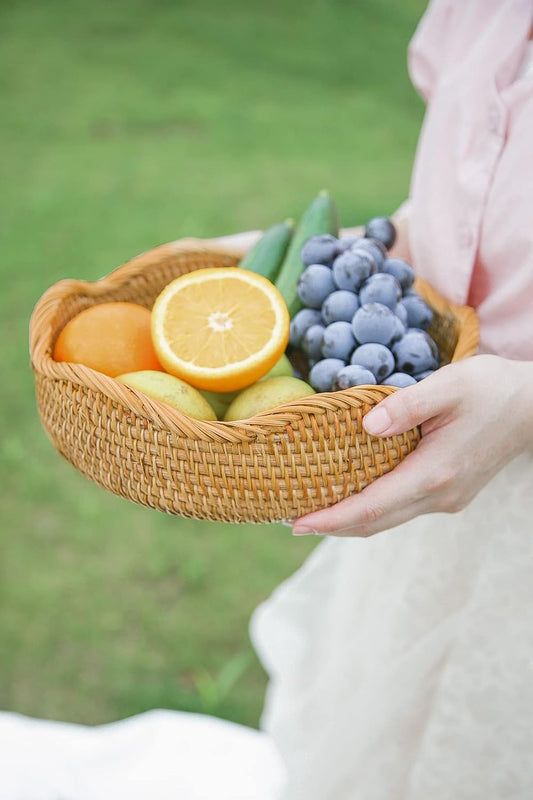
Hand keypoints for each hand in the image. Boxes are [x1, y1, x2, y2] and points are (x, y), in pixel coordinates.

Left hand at [292, 355, 532, 536]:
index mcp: (435, 472)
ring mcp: (446, 498)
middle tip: (290, 521)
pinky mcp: (449, 493)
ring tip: (312, 513)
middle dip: (331, 526)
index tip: (296, 522)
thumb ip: (407, 405)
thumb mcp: (449, 385)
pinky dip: (371, 509)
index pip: (372, 507)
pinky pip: (401, 509)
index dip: (331, 518)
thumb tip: (366, 426)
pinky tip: (352, 497)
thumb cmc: (491, 390)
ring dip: (349, 521)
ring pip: (388, 519)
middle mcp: (439, 495)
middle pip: (375, 522)